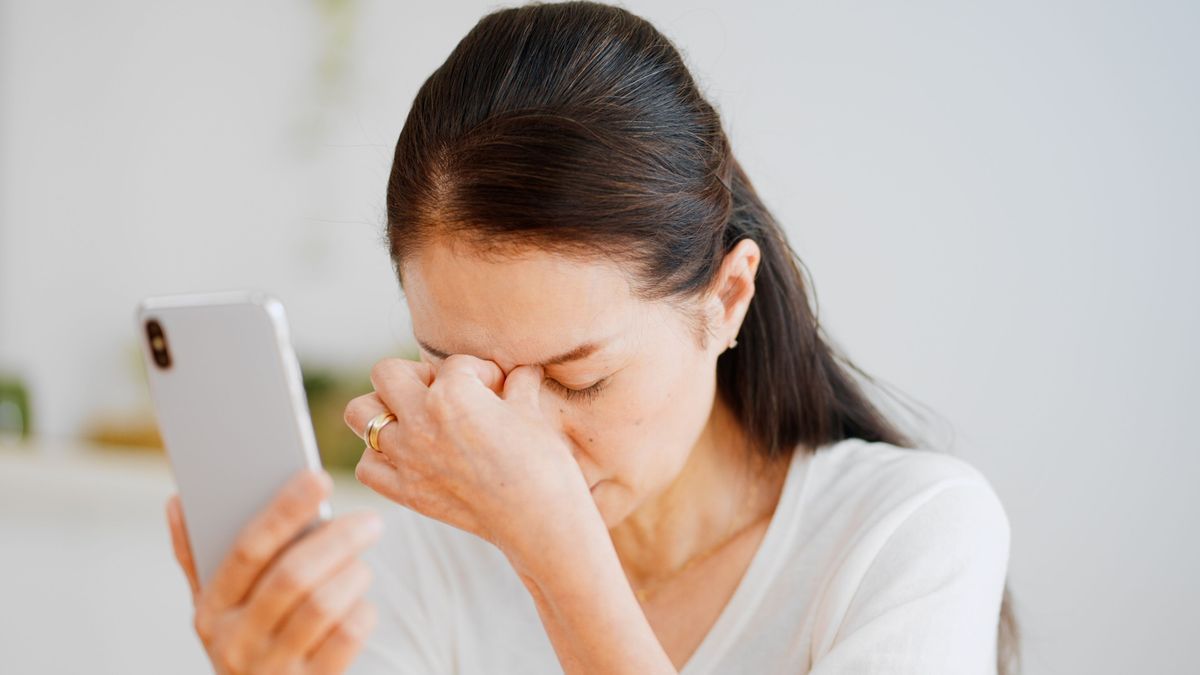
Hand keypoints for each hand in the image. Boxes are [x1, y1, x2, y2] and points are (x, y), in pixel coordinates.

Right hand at [166, 470, 381, 674]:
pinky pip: (346, 638)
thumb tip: (177, 500)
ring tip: (362, 563)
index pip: (248, 549)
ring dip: (352, 575)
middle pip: (292, 576)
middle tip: (370, 521)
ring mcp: (271, 669)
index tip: (318, 477)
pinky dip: (362, 612)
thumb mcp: (219, 609)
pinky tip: (361, 604)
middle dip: (337, 541)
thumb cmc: (249, 641)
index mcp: (210, 609)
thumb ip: (198, 556)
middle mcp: (234, 641)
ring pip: (322, 605)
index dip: (284, 510)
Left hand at [343, 354, 593, 559]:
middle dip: (415, 375)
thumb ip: (519, 383)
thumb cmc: (544, 465)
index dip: (482, 373)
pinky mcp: (406, 493)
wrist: (541, 524)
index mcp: (452, 394)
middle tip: (443, 393)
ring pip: (360, 414)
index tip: (500, 390)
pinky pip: (367, 466)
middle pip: (386, 373)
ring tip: (412, 418)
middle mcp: (420, 421)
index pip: (455, 363)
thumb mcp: (532, 413)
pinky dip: (380, 457)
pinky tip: (407, 456)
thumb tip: (520, 370)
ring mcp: (407, 459)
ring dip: (382, 409)